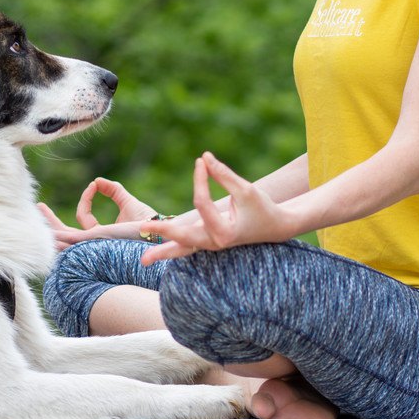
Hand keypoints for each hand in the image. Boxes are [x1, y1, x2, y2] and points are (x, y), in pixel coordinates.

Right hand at [38, 177, 157, 250]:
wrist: (156, 229)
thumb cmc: (146, 221)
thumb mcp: (126, 201)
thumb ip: (112, 190)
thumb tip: (98, 180)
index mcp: (100, 234)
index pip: (84, 217)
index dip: (86, 199)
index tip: (93, 185)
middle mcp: (94, 241)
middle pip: (67, 232)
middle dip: (52, 221)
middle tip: (39, 207)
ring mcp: (92, 242)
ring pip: (65, 238)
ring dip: (50, 228)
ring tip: (37, 216)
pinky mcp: (94, 239)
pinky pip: (72, 237)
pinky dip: (59, 235)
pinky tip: (48, 233)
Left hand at [139, 152, 293, 265]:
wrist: (276, 227)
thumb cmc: (262, 208)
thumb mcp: (245, 189)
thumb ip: (224, 174)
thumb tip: (204, 158)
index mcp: (225, 232)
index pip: (202, 202)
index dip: (200, 179)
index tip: (201, 162)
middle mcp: (215, 243)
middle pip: (184, 238)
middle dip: (163, 231)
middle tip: (142, 226)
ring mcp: (211, 246)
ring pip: (183, 250)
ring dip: (163, 253)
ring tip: (142, 261)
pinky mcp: (209, 243)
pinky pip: (188, 248)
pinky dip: (173, 249)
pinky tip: (156, 254)